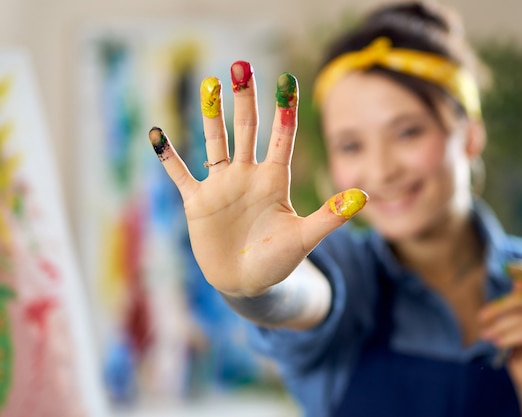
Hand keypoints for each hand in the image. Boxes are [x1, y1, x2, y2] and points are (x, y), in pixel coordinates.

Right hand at [148, 61, 367, 296]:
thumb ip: (329, 216)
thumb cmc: (278, 261)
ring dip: (211, 115)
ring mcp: (222, 186)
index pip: (281, 138)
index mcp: (274, 180)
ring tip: (210, 84)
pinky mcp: (198, 202)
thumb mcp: (304, 238)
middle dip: (246, 99)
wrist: (246, 283)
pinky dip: (168, 156)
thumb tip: (364, 196)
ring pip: (215, 142)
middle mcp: (248, 175)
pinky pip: (180, 174)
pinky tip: (157, 133)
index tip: (287, 80)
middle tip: (242, 66)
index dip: (284, 110)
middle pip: (247, 129)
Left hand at [479, 260, 521, 389]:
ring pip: (519, 317)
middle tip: (480, 317)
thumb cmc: (519, 341)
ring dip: (497, 326)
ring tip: (485, 335)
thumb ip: (519, 299)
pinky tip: (496, 343)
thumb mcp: (516, 318)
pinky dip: (504, 337)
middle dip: (498, 307)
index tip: (507, 268)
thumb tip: (517, 281)